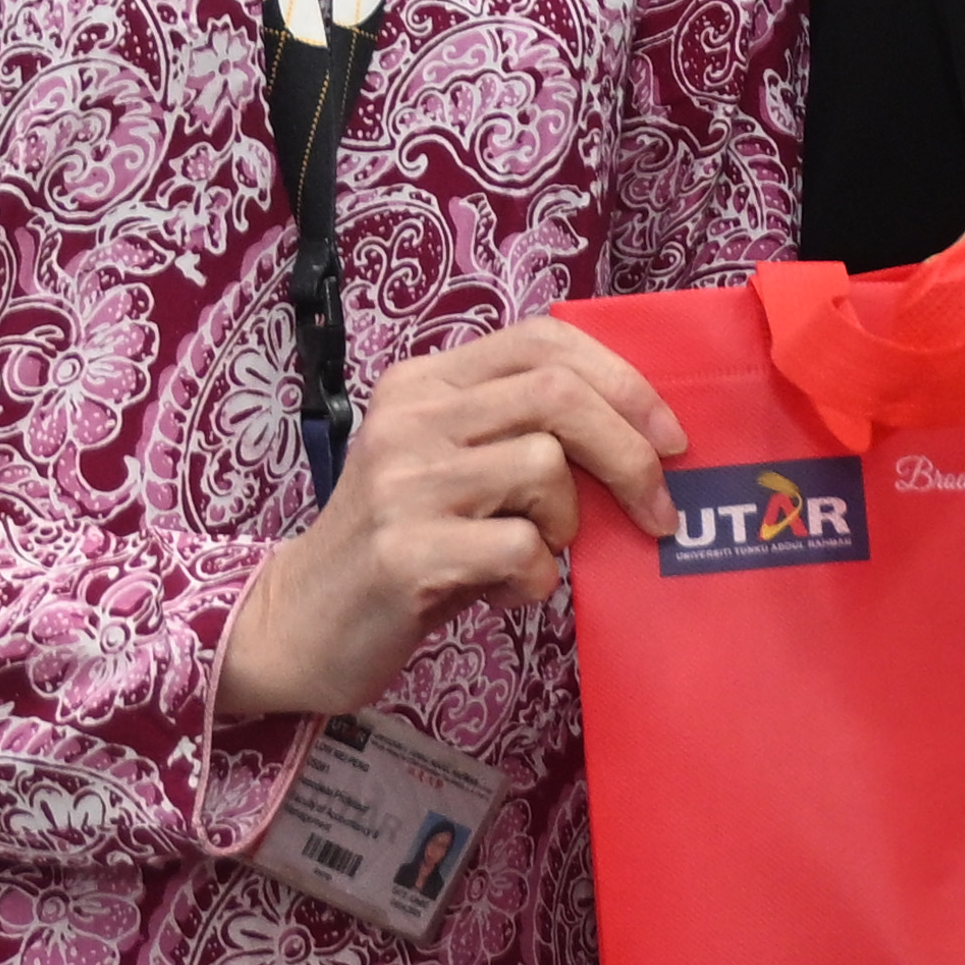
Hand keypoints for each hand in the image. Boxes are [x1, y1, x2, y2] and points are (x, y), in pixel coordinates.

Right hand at [214, 316, 687, 717]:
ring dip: (568, 525)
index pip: (543, 339)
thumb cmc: (401, 549)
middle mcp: (410, 417)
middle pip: (558, 394)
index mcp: (425, 384)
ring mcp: (403, 482)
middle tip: (658, 511)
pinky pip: (521, 548)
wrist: (295, 625)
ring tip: (534, 557)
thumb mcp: (452, 473)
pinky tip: (504, 594)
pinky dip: (536, 579)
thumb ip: (523, 440)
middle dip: (630, 453)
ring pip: (544, 468)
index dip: (623, 381)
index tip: (669, 438)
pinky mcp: (405, 551)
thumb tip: (643, 445)